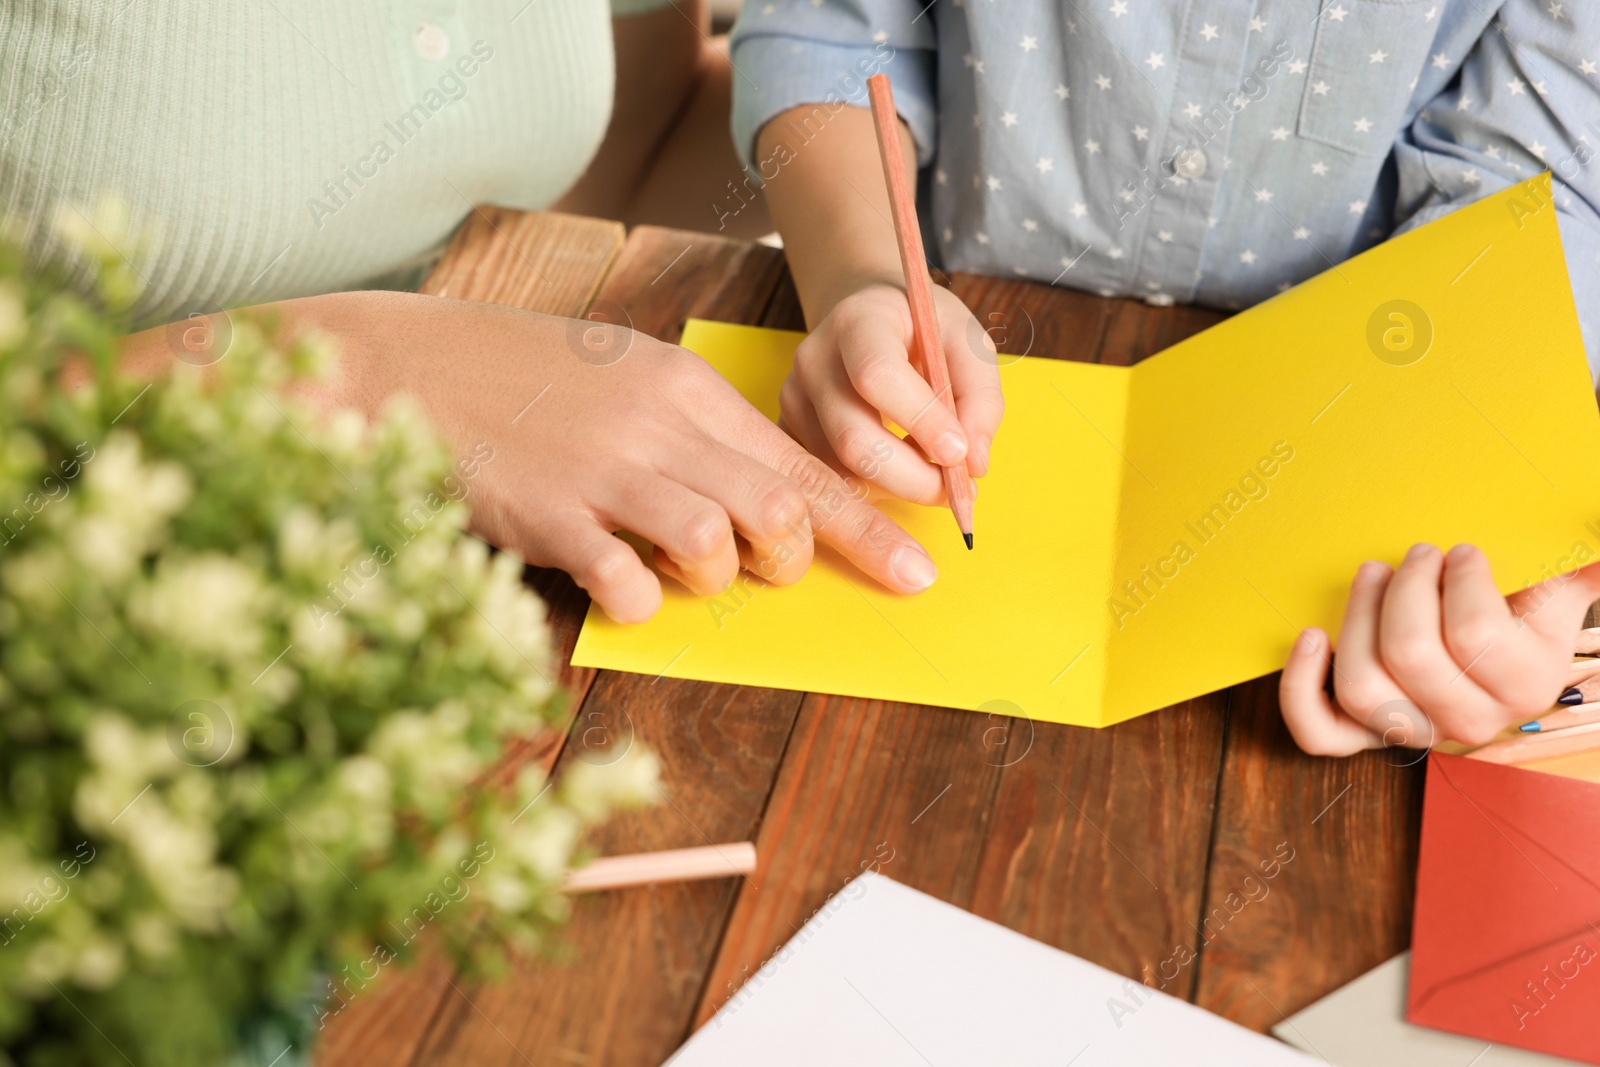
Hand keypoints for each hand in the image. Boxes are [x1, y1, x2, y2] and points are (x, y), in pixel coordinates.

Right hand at [125, 291, 939, 622]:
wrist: (407, 368)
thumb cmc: (524, 381)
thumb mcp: (626, 379)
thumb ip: (696, 432)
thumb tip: (765, 492)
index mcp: (687, 389)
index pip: (804, 465)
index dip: (870, 527)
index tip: (920, 571)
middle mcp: (660, 426)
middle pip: (779, 507)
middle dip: (794, 559)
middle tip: (767, 570)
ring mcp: (605, 472)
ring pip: (720, 543)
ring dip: (719, 577)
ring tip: (681, 568)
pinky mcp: (549, 517)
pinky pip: (628, 582)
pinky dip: (642, 601)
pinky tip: (619, 584)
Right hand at [779, 282, 1003, 505]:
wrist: (868, 317)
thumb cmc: (923, 330)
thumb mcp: (967, 344)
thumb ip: (980, 399)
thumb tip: (973, 464)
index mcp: (859, 322)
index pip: (877, 376)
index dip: (921, 421)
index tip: (960, 453)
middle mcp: (815, 360)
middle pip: (853, 439)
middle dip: (912, 478)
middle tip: (955, 489)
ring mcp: (794, 398)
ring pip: (841, 471)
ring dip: (897, 488)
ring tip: (931, 473)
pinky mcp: (789, 430)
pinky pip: (829, 480)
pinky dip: (873, 491)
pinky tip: (899, 472)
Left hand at [1279, 543, 1599, 754]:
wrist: (1490, 644)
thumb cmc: (1518, 603)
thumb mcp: (1559, 581)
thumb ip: (1580, 565)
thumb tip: (1596, 539)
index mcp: (1526, 683)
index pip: (1476, 634)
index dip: (1460, 581)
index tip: (1461, 553)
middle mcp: (1471, 719)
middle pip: (1410, 656)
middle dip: (1405, 590)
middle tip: (1416, 556)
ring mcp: (1415, 730)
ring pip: (1363, 686)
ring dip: (1357, 618)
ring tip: (1372, 574)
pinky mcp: (1364, 733)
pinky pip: (1321, 733)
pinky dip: (1302, 688)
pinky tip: (1311, 635)